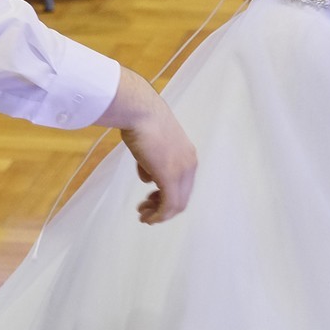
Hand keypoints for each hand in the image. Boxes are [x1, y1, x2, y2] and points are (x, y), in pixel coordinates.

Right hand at [103, 70, 197, 223]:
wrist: (140, 111)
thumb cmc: (142, 122)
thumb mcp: (150, 145)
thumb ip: (153, 162)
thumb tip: (149, 177)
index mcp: (188, 155)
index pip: (183, 185)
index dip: (168, 197)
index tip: (150, 200)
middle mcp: (190, 164)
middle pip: (182, 197)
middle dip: (163, 208)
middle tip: (145, 211)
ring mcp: (182, 171)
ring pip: (176, 204)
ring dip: (159, 214)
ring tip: (143, 215)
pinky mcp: (170, 177)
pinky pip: (169, 205)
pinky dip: (159, 216)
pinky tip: (147, 218)